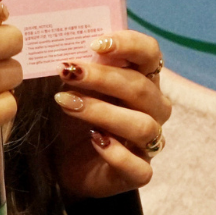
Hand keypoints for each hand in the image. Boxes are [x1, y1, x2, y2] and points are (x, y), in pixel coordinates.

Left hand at [50, 30, 170, 199]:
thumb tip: (62, 41)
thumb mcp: (73, 87)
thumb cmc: (72, 116)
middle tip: (68, 72)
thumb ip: (78, 66)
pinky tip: (94, 140)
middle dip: (103, 77)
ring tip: (66, 103)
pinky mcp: (139, 173)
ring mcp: (149, 143)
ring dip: (102, 111)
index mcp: (142, 80)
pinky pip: (139, 167)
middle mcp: (153, 109)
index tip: (95, 44)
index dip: (128, 44)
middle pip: (141, 88)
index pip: (150, 54)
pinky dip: (116, 153)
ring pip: (142, 125)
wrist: (62, 163)